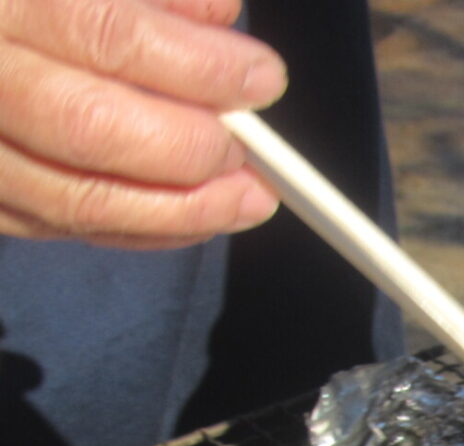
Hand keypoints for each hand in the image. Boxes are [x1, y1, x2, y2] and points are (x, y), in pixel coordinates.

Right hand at [0, 0, 285, 246]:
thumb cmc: (29, 5)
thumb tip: (218, 17)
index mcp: (3, 3)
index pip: (107, 34)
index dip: (196, 65)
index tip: (262, 77)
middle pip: (88, 127)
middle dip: (187, 148)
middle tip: (250, 151)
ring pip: (74, 197)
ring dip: (179, 209)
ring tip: (247, 200)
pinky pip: (59, 227)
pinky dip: (138, 229)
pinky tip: (193, 217)